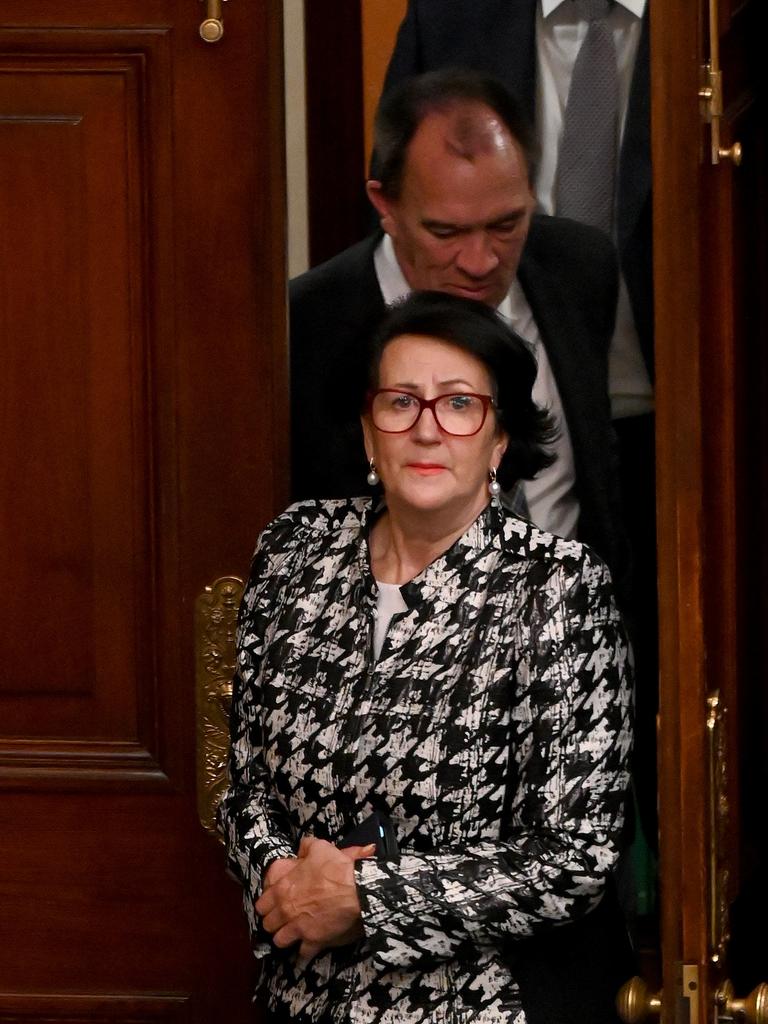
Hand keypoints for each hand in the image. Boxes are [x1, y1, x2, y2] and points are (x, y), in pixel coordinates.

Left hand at [255, 837, 374, 957]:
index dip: (267, 905)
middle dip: (274, 922)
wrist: (356, 890)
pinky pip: (302, 954)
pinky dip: (304, 952)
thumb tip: (301, 849)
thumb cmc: (335, 868)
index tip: (273, 905)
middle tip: (282, 920)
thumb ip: (306, 846)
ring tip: (292, 935)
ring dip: (285, 938)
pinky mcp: (313, 941)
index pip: (262, 904)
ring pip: (280, 941)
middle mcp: (285, 910)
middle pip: (268, 925)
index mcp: (282, 888)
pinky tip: (307, 948)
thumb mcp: (319, 847)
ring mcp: (298, 928)